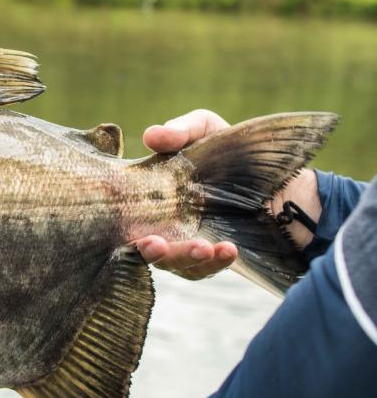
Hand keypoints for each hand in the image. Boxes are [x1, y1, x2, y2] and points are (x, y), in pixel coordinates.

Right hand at [136, 110, 238, 278]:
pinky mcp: (211, 256)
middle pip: (147, 249)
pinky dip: (216, 263)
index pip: (127, 220)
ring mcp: (185, 243)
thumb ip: (179, 131)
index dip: (126, 231)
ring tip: (205, 248)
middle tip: (158, 246)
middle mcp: (160, 226)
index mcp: (146, 198)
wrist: (271, 170)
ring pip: (177, 265)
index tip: (145, 235)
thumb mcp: (202, 129)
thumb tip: (150, 137)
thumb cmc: (223, 147)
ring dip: (186, 258)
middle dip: (151, 252)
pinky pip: (206, 269)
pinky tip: (229, 250)